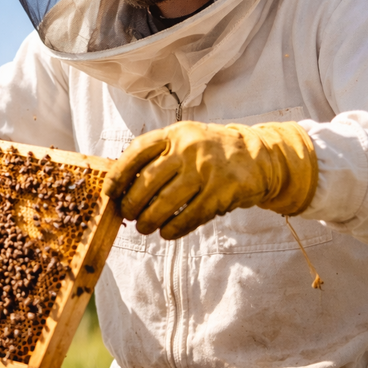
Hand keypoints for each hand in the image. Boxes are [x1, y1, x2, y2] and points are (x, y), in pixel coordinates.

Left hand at [101, 121, 317, 239]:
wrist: (258, 157)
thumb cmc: (209, 153)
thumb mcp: (184, 141)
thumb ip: (157, 157)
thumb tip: (122, 186)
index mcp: (175, 133)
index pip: (137, 151)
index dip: (119, 174)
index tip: (109, 192)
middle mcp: (189, 148)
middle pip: (148, 180)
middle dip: (132, 203)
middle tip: (128, 214)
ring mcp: (207, 169)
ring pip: (166, 202)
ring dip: (150, 220)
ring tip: (144, 227)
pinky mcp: (222, 192)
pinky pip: (190, 216)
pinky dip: (174, 229)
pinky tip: (167, 233)